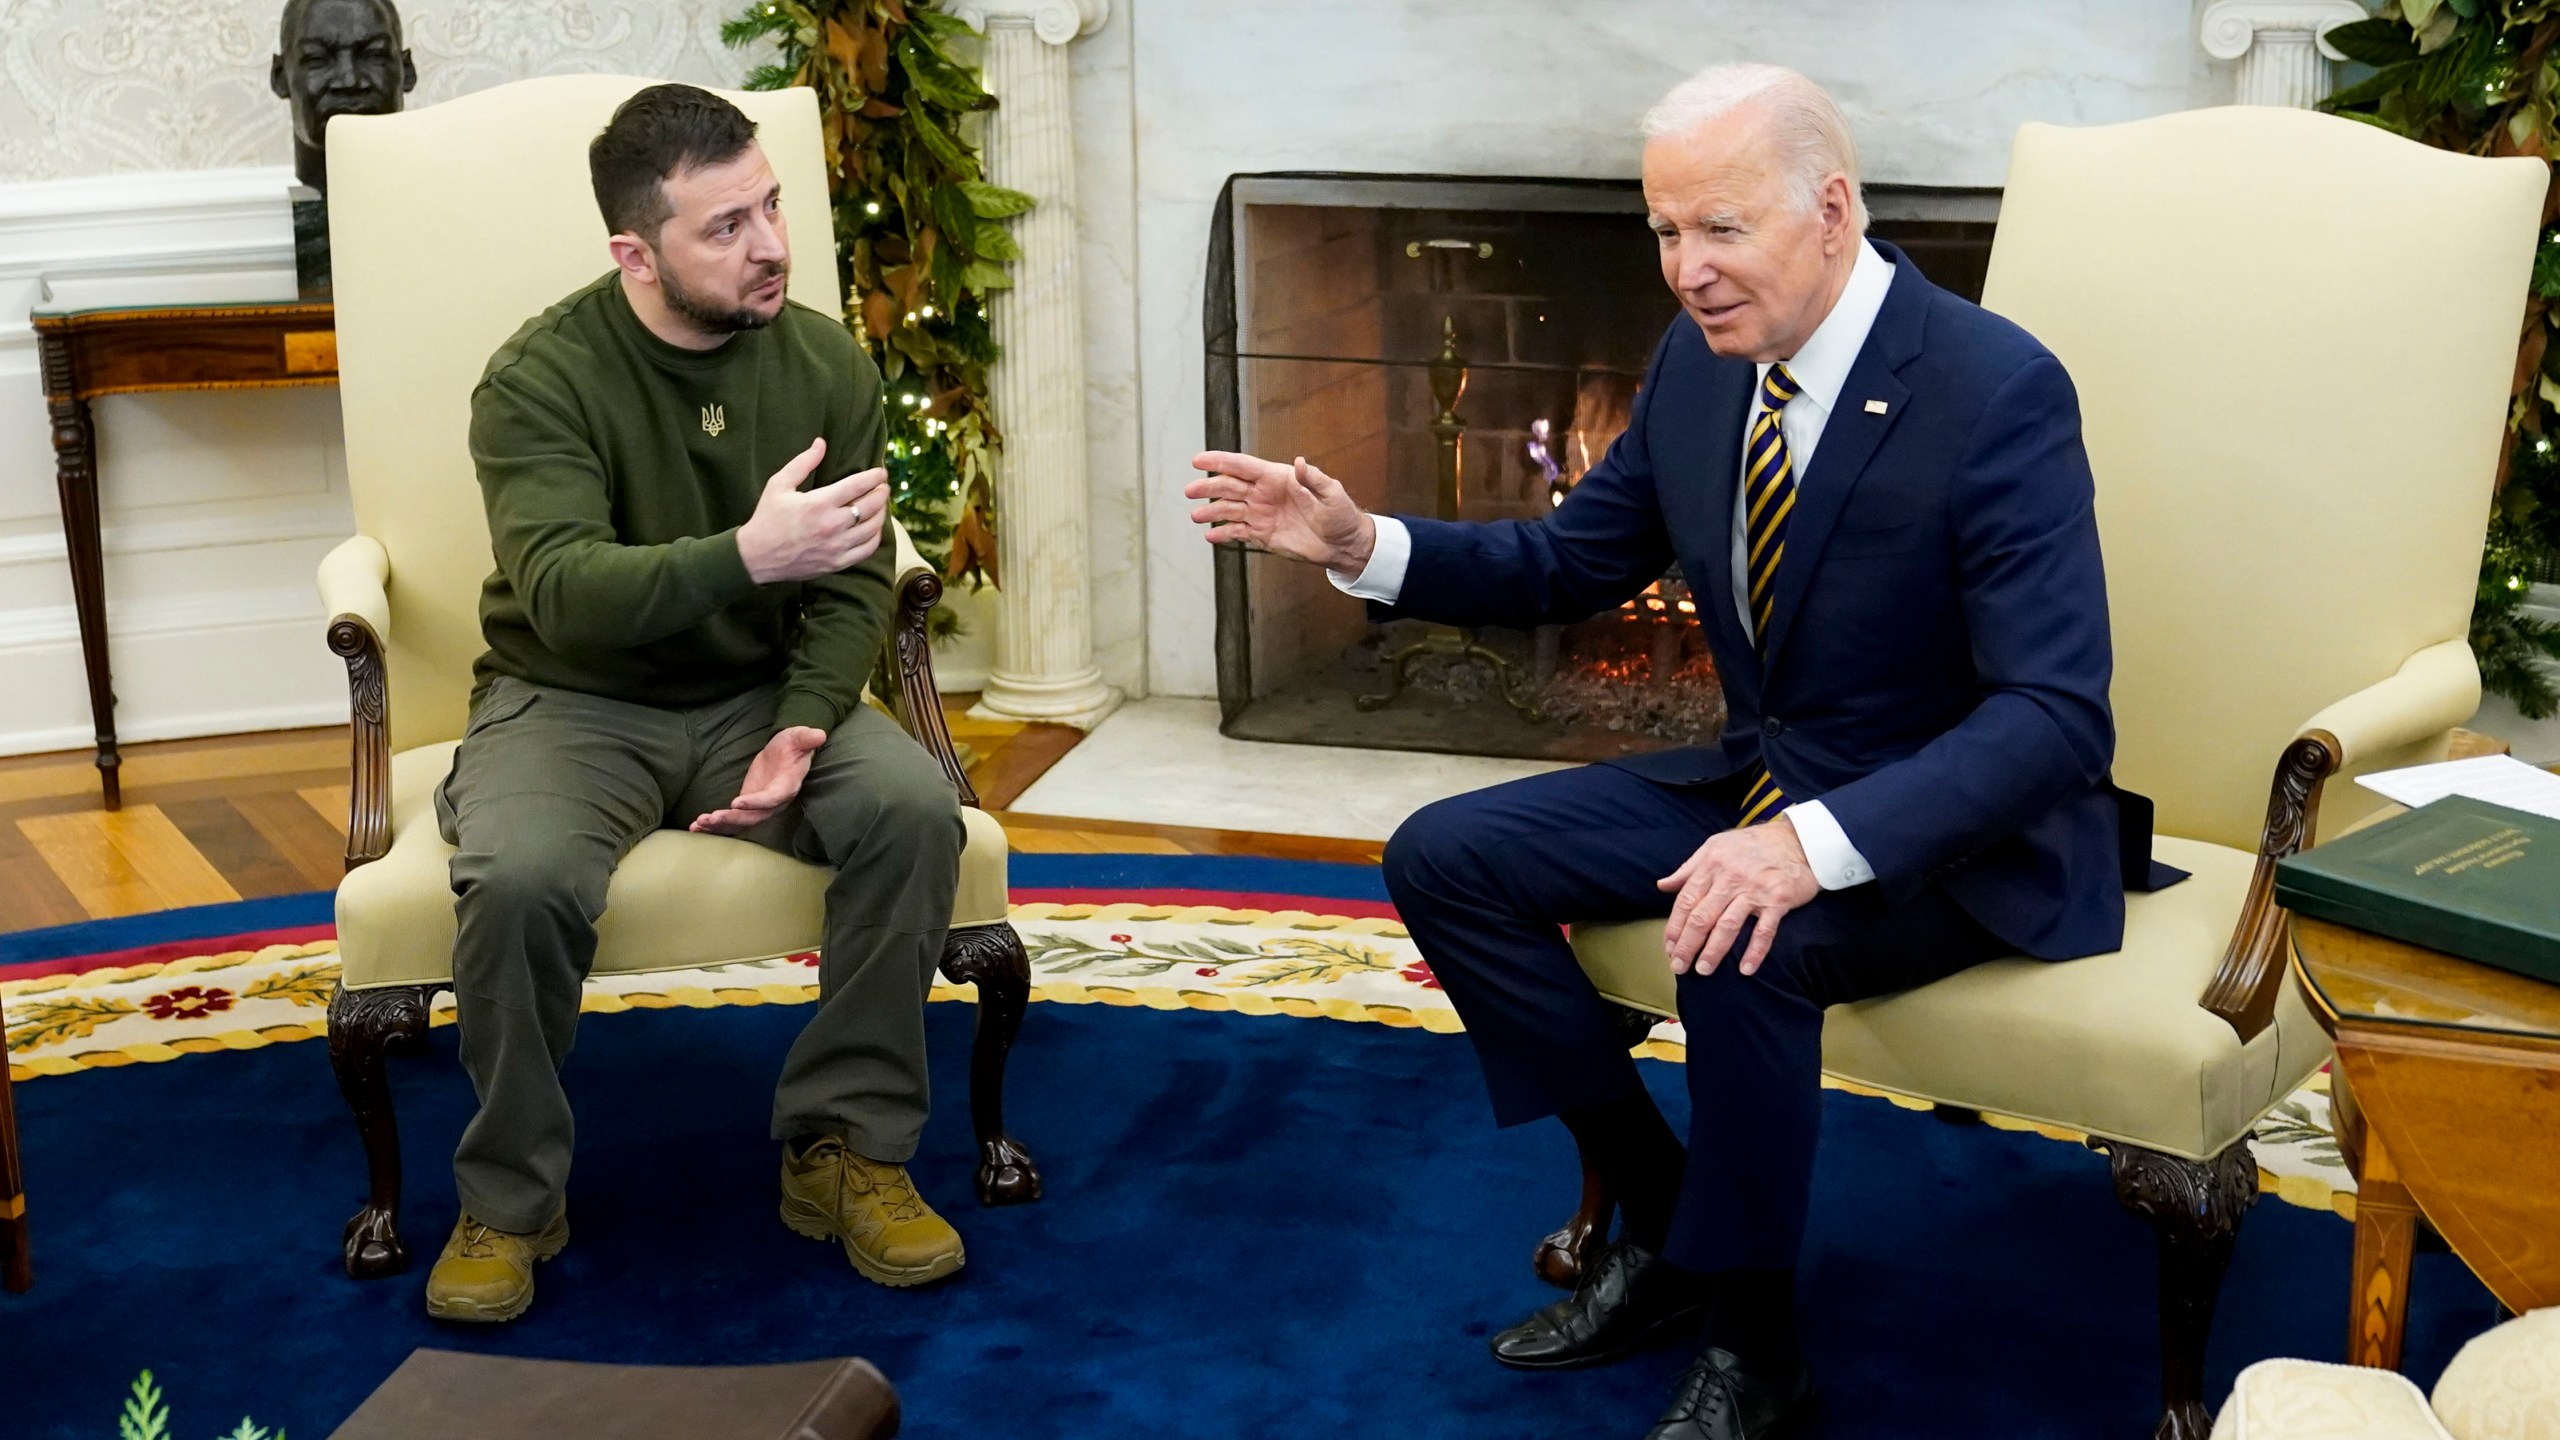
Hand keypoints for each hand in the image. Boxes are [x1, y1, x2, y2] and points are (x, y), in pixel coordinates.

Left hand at [690, 726, 824, 834]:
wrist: (787, 754)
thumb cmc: (793, 745)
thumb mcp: (799, 737)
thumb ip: (807, 738)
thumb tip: (819, 734)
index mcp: (786, 786)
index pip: (772, 798)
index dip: (755, 802)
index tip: (736, 802)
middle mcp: (774, 802)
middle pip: (753, 817)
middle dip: (732, 819)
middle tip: (711, 818)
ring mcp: (759, 807)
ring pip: (740, 822)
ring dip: (720, 825)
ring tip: (699, 824)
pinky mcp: (747, 806)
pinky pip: (732, 819)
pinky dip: (715, 825)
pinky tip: (696, 827)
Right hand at [736, 437, 890, 583]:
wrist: (757, 557)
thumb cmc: (767, 517)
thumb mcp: (779, 484)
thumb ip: (802, 463)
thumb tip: (821, 443)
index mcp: (819, 503)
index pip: (858, 485)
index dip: (874, 476)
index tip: (881, 472)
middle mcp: (832, 525)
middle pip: (870, 505)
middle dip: (881, 493)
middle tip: (883, 487)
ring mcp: (836, 546)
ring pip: (872, 527)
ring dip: (881, 513)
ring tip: (880, 505)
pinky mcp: (837, 563)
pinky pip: (867, 549)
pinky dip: (875, 537)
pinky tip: (874, 528)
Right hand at [1187, 450, 1376, 578]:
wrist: (1343, 544)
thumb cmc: (1340, 514)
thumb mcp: (1331, 493)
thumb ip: (1313, 478)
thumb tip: (1300, 462)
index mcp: (1277, 478)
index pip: (1243, 466)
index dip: (1220, 461)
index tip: (1198, 460)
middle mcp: (1264, 494)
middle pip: (1229, 487)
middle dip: (1208, 487)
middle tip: (1190, 491)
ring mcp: (1261, 514)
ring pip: (1229, 510)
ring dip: (1211, 512)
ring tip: (1196, 516)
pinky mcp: (1262, 534)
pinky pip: (1237, 532)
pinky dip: (1223, 534)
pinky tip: (1210, 536)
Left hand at [1656, 818, 1821, 977]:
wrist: (1797, 840)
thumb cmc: (1752, 845)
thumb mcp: (1715, 846)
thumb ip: (1689, 868)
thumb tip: (1663, 885)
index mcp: (1712, 864)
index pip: (1687, 900)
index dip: (1675, 926)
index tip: (1668, 947)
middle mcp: (1731, 877)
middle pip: (1702, 917)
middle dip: (1687, 945)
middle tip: (1678, 966)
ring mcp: (1755, 890)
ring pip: (1728, 926)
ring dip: (1713, 951)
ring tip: (1703, 970)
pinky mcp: (1779, 900)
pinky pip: (1764, 931)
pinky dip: (1755, 951)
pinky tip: (1746, 969)